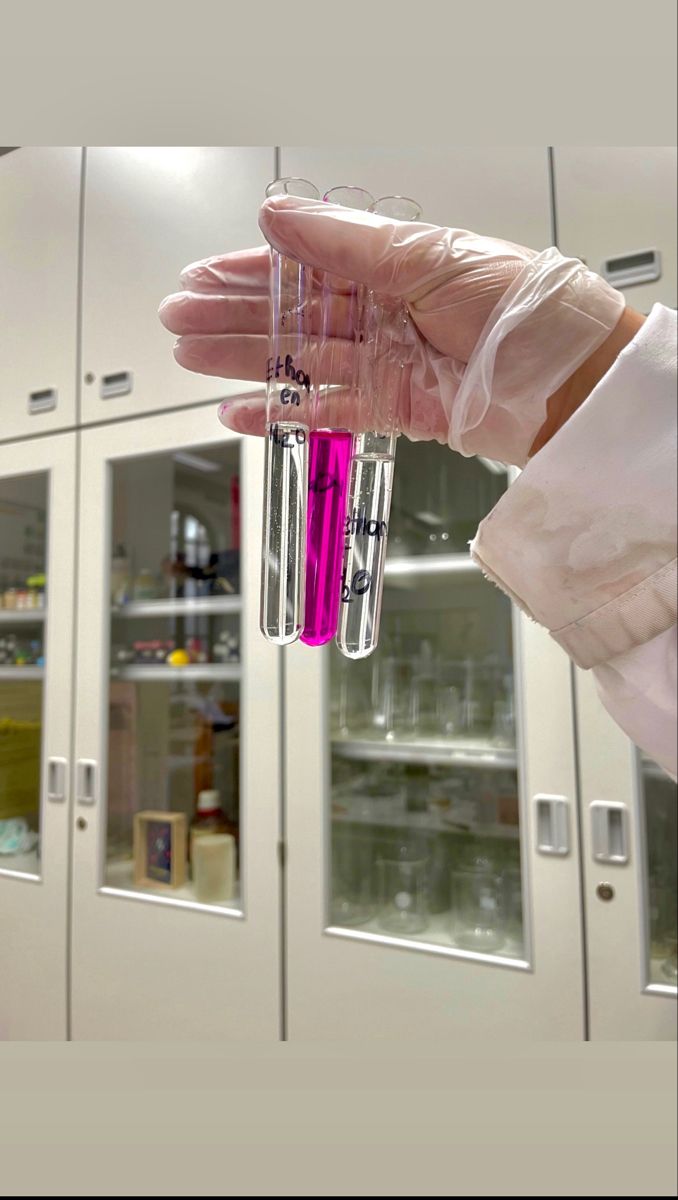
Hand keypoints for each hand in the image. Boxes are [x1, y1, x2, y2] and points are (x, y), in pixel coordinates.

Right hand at [159, 196, 633, 465]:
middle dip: (233, 318)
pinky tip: (239, 411)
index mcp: (392, 267)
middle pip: (293, 316)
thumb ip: (347, 245)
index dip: (249, 272)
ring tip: (191, 358)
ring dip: (245, 361)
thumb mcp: (427, 258)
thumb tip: (275, 215)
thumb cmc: (516, 305)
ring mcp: (386, 364)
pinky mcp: (394, 411)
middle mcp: (384, 313)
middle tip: (177, 321)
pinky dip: (282, 413)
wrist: (569, 380)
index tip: (200, 276)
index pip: (305, 267)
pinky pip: (326, 410)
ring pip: (300, 362)